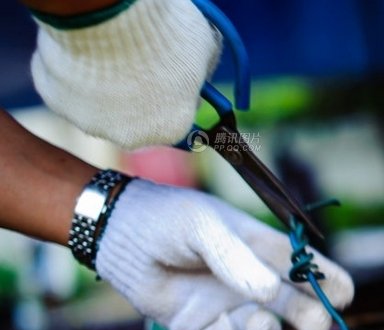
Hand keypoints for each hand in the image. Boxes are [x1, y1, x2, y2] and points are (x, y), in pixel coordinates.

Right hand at [30, 0, 219, 148]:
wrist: (108, 14)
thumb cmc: (162, 30)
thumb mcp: (204, 50)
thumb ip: (201, 71)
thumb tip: (197, 72)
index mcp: (172, 130)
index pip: (177, 118)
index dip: (175, 96)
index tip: (170, 77)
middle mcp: (132, 137)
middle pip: (137, 118)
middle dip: (138, 95)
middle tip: (136, 63)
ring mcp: (90, 122)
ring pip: (99, 106)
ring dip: (104, 87)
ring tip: (108, 54)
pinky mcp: (56, 102)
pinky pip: (67, 88)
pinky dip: (73, 73)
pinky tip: (82, 52)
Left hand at [96, 179, 353, 329]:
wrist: (115, 236)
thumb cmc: (165, 219)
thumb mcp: (204, 227)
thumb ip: (237, 259)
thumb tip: (271, 292)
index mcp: (262, 250)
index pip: (306, 267)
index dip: (330, 282)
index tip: (344, 297)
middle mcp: (252, 281)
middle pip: (294, 305)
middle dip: (310, 317)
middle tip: (317, 327)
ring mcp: (229, 306)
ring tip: (254, 323)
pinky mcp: (203, 329)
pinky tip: (217, 327)